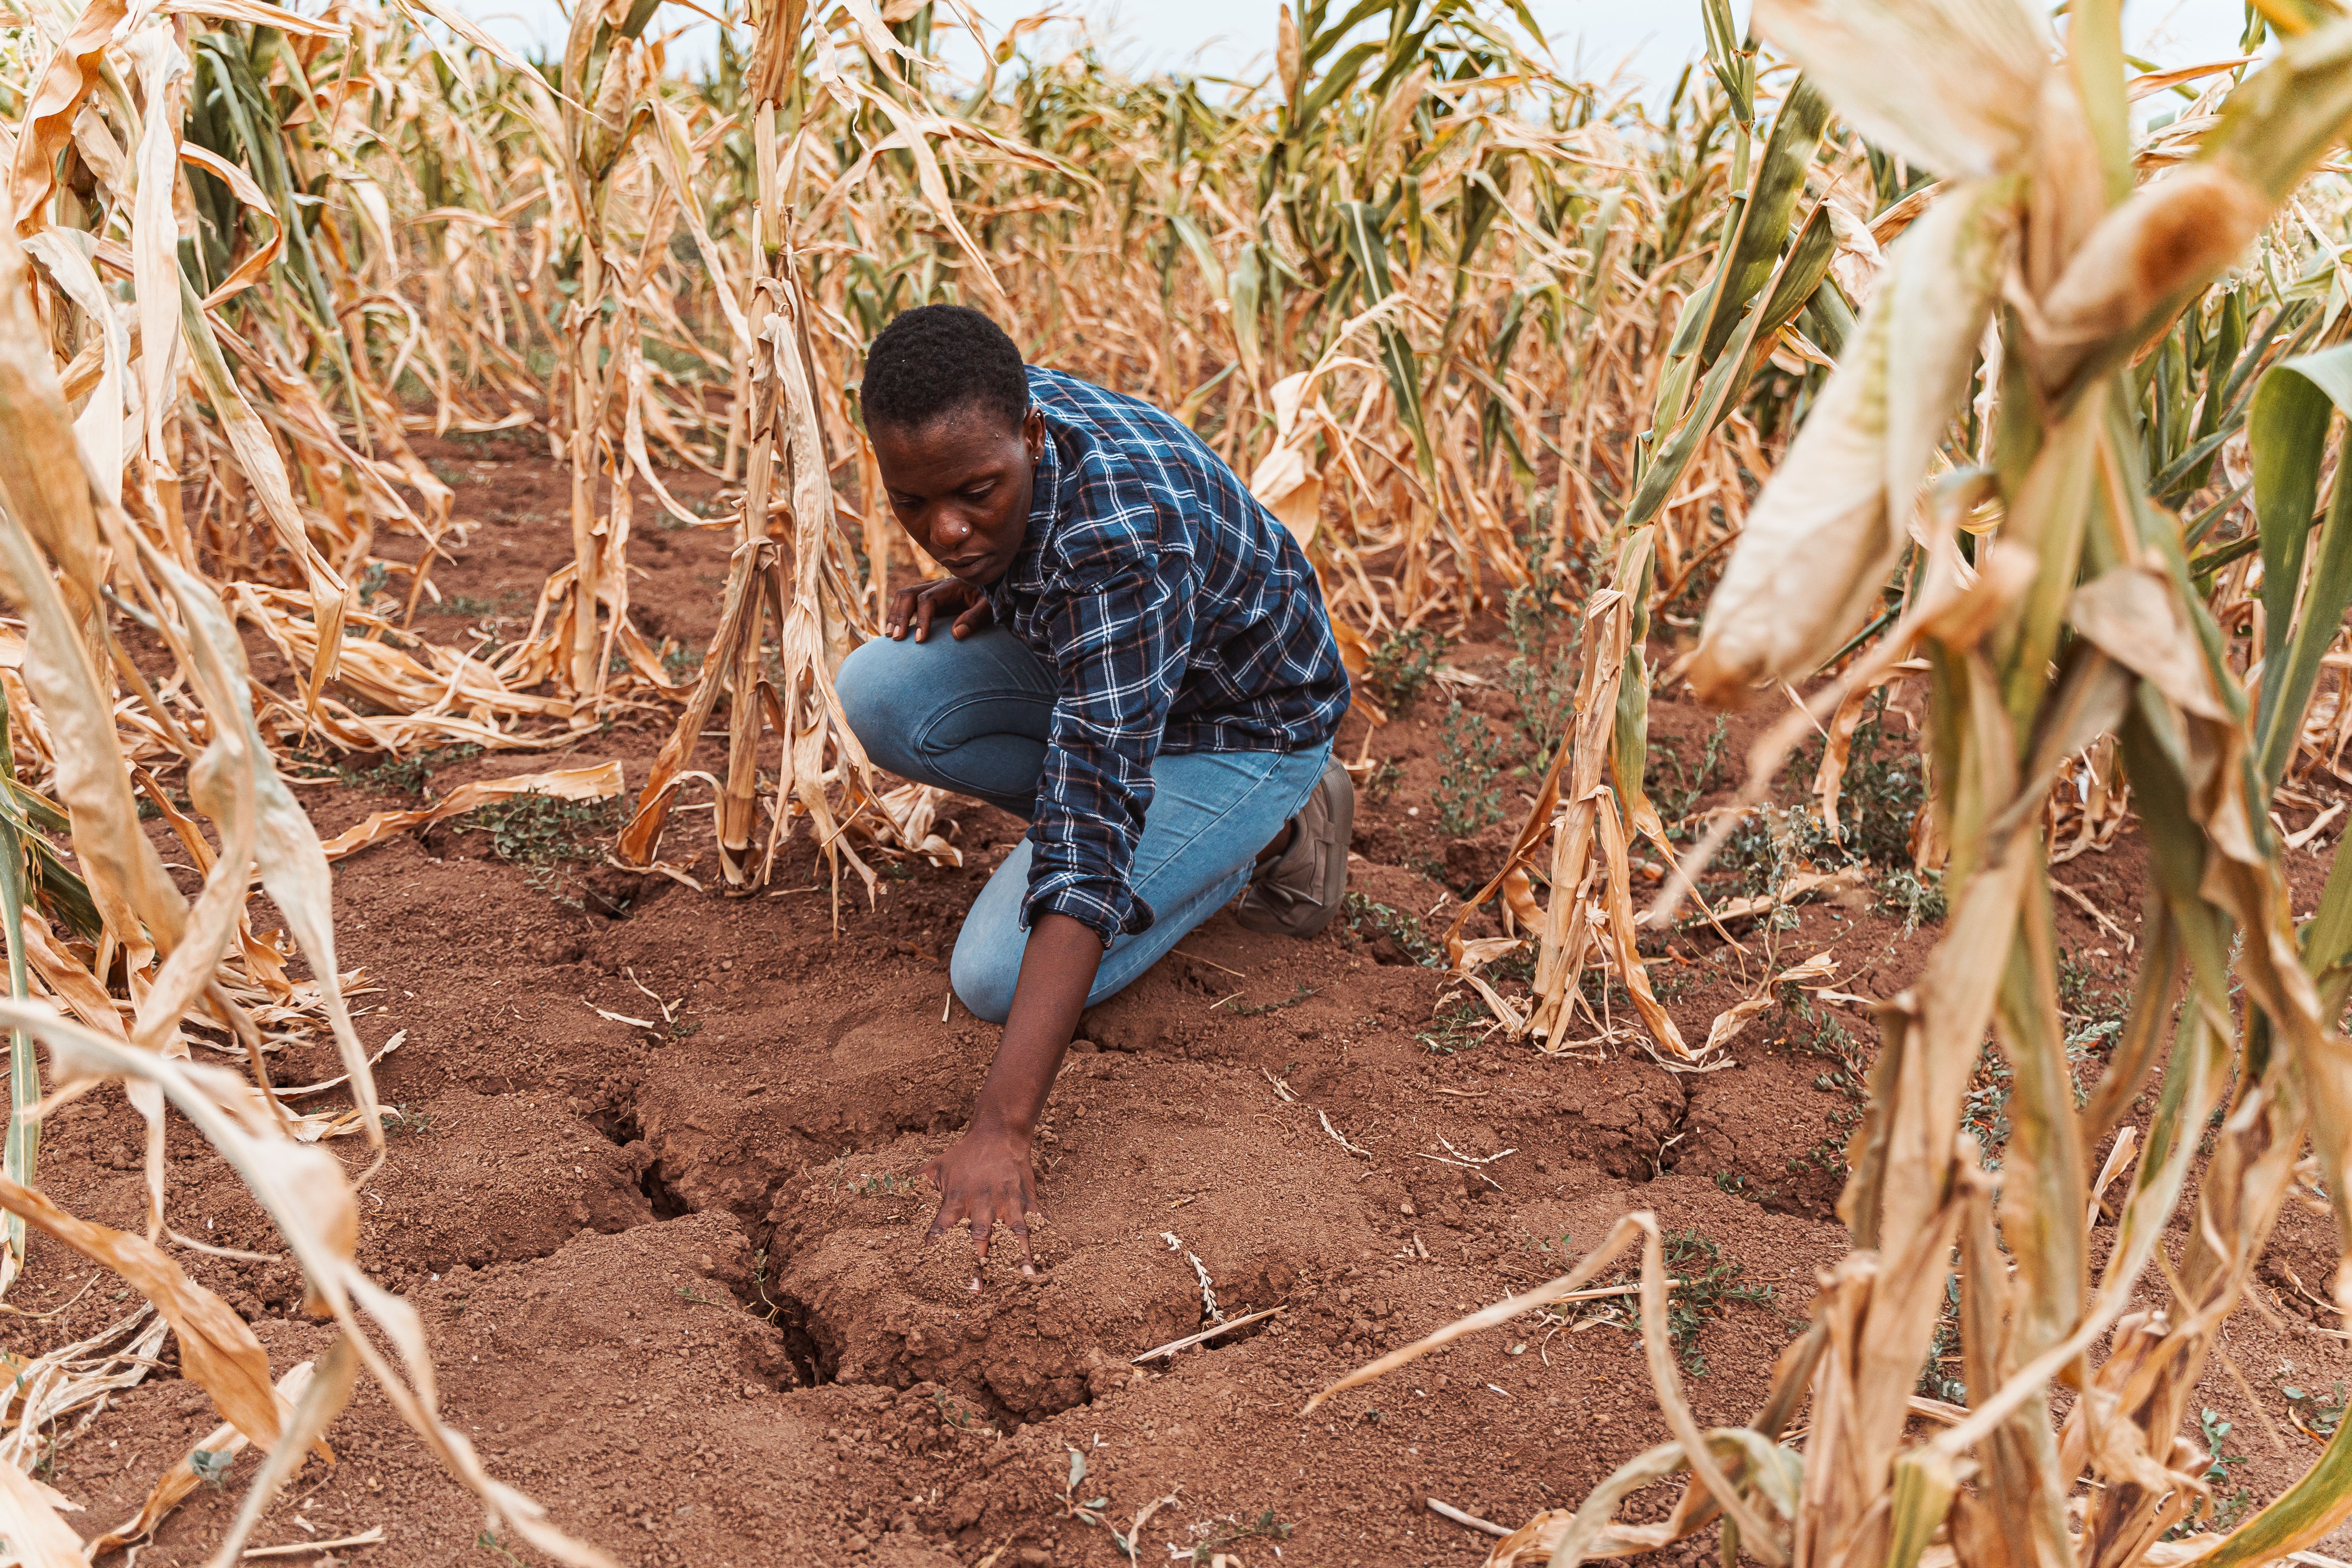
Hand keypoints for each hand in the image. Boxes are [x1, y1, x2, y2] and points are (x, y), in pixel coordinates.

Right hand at [885, 578, 992, 642]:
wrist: (993, 591)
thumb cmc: (991, 600)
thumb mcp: (989, 607)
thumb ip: (975, 618)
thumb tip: (956, 634)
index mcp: (950, 586)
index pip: (927, 600)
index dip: (921, 619)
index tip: (919, 640)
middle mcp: (937, 587)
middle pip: (908, 594)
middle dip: (900, 616)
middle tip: (896, 638)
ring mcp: (931, 594)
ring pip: (904, 598)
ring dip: (894, 615)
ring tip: (890, 636)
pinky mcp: (930, 603)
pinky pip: (908, 606)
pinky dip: (898, 616)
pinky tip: (894, 632)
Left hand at [921, 1122, 1040, 1283]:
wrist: (998, 1134)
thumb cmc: (963, 1155)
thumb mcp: (935, 1167)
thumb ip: (916, 1185)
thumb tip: (891, 1195)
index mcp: (957, 1199)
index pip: (943, 1227)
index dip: (936, 1246)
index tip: (930, 1268)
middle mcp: (983, 1203)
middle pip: (979, 1237)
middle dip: (977, 1263)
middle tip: (975, 1289)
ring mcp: (1008, 1202)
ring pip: (1013, 1233)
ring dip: (1017, 1256)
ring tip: (1023, 1278)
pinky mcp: (1027, 1199)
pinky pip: (1036, 1222)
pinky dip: (1041, 1241)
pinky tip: (1045, 1259)